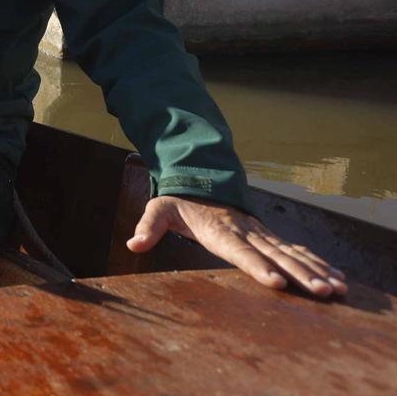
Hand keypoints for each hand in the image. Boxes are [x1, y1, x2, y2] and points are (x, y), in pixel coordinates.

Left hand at [127, 196, 347, 297]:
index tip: (276, 282)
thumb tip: (133, 244)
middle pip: (275, 256)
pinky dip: (317, 263)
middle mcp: (245, 232)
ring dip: (315, 271)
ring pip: (292, 254)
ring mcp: (260, 233)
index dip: (257, 266)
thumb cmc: (179, 199)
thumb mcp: (159, 208)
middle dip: (299, 275)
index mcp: (220, 229)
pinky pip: (296, 250)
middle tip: (321, 292)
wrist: (201, 177)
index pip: (240, 251)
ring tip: (336, 289)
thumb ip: (148, 226)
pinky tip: (337, 278)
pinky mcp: (267, 237)